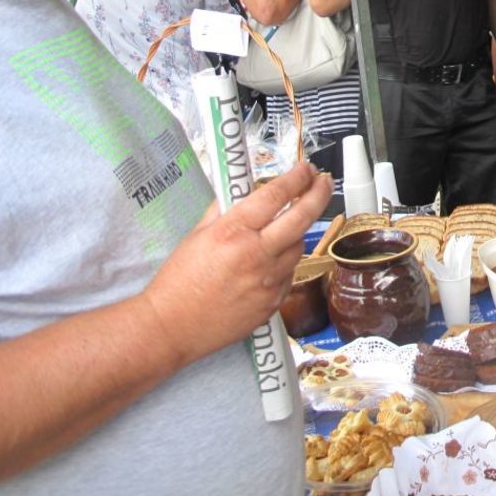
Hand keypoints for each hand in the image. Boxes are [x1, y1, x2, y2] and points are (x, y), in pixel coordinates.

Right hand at [140, 162, 331, 366]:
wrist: (171, 327)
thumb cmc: (178, 280)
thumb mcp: (198, 234)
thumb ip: (226, 210)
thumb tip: (248, 191)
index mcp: (233, 232)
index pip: (275, 195)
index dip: (296, 178)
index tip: (306, 168)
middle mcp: (256, 255)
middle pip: (302, 217)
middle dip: (319, 193)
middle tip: (324, 182)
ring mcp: (268, 281)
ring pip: (298, 247)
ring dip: (295, 234)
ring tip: (277, 232)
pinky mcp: (273, 303)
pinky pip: (289, 273)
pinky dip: (284, 263)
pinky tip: (265, 265)